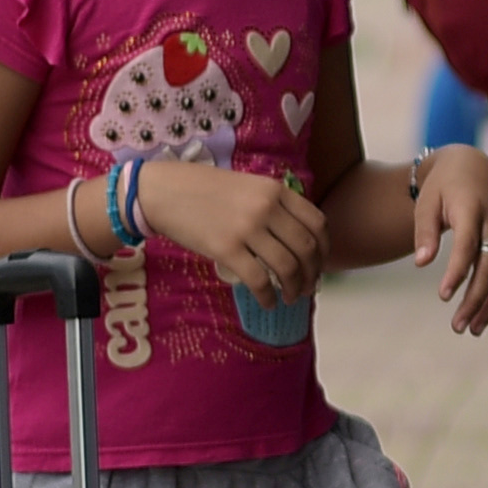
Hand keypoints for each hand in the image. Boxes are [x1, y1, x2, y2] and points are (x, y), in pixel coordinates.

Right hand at [145, 160, 327, 297]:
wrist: (163, 191)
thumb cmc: (203, 189)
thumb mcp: (248, 186)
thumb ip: (273, 204)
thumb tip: (296, 237)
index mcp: (275, 190)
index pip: (317, 223)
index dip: (325, 249)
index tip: (320, 264)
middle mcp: (267, 208)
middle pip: (306, 248)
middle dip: (313, 274)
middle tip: (308, 287)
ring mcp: (247, 228)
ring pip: (287, 267)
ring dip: (294, 288)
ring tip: (290, 297)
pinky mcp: (226, 249)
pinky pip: (259, 280)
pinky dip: (269, 296)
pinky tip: (268, 302)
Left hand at [414, 146, 487, 336]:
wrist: (475, 167)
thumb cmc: (443, 188)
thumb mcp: (426, 203)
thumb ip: (424, 232)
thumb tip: (421, 263)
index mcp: (472, 208)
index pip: (468, 245)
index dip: (457, 272)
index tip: (443, 297)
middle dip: (476, 299)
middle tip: (457, 327)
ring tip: (472, 329)